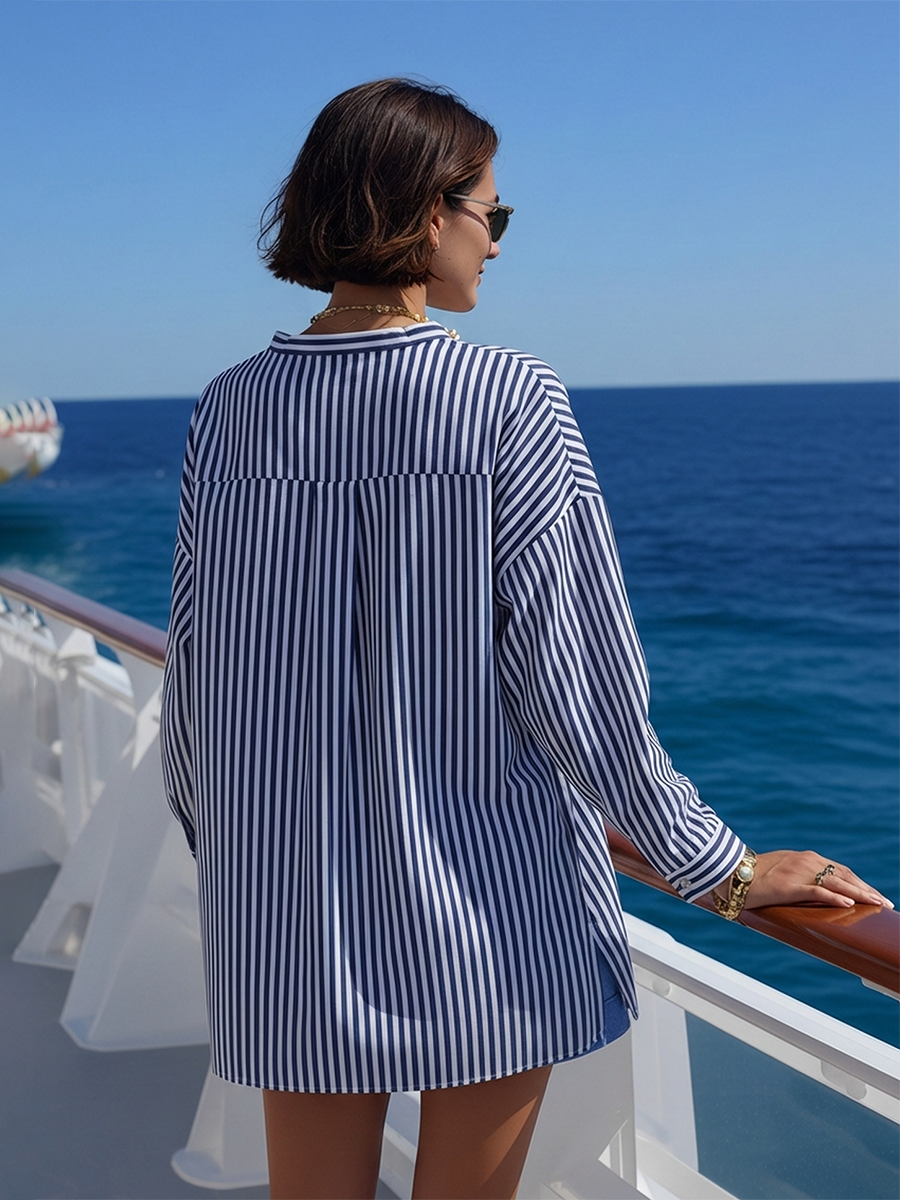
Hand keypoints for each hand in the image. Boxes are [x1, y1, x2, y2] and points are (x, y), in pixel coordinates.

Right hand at [736, 850, 893, 910]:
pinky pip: (815, 891)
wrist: (728, 872)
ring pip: (835, 883)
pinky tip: (848, 904)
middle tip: (885, 904)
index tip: (875, 895)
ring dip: (859, 894)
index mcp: (805, 858)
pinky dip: (834, 897)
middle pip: (844, 876)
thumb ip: (800, 876)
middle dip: (867, 890)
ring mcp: (797, 873)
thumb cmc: (754, 874)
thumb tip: (816, 891)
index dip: (860, 883)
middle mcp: (805, 861)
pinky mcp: (787, 886)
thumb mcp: (782, 870)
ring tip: (877, 904)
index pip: (841, 870)